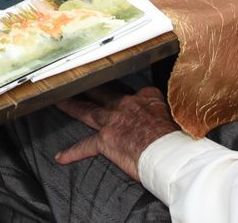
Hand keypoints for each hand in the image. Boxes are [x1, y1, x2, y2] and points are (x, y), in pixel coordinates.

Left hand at [54, 84, 177, 180]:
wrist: (172, 155)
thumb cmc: (177, 140)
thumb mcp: (175, 115)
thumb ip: (164, 111)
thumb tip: (167, 118)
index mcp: (145, 98)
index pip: (132, 93)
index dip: (127, 96)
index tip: (123, 97)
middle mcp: (126, 104)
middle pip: (103, 93)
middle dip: (89, 87)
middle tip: (76, 81)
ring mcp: (113, 120)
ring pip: (87, 111)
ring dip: (72, 106)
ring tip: (60, 101)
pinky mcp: (106, 140)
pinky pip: (84, 146)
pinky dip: (72, 152)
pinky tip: (61, 156)